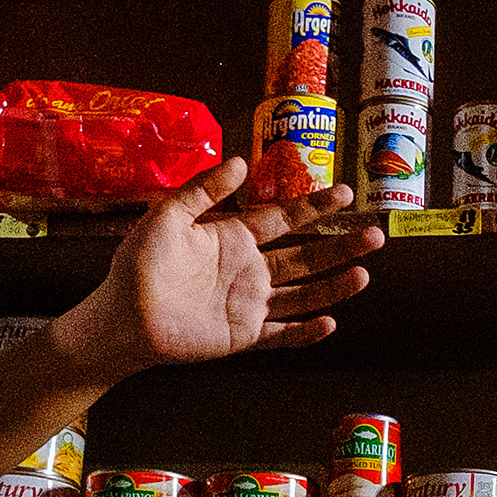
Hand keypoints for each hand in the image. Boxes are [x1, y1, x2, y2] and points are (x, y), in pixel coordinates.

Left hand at [56, 160, 381, 380]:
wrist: (122, 317)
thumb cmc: (138, 264)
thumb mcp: (167, 215)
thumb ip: (203, 190)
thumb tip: (240, 160)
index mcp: (235, 237)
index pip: (285, 218)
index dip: (315, 206)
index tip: (345, 192)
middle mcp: (250, 269)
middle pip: (307, 256)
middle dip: (341, 246)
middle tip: (374, 235)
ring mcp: (250, 304)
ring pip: (303, 294)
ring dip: (334, 285)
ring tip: (363, 275)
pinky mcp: (243, 336)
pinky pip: (282, 335)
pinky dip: (305, 332)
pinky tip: (329, 323)